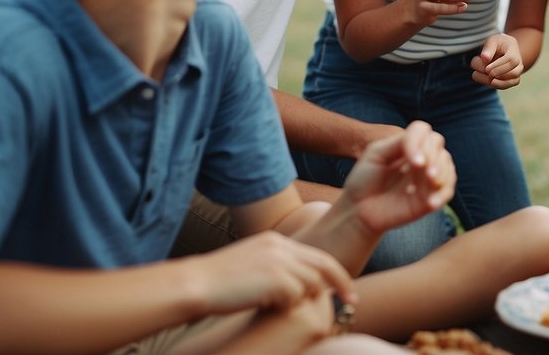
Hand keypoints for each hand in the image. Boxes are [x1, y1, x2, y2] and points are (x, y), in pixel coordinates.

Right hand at [190, 230, 354, 316]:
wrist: (195, 284)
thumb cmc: (219, 283)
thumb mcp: (252, 264)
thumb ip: (277, 268)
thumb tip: (299, 284)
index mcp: (275, 241)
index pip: (316, 254)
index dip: (334, 272)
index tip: (347, 288)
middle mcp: (281, 246)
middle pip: (324, 264)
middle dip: (342, 283)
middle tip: (353, 300)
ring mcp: (279, 260)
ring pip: (312, 283)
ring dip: (303, 299)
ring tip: (282, 307)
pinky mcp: (276, 277)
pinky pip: (295, 297)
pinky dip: (287, 306)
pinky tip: (266, 307)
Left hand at [340, 121, 455, 234]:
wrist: (358, 208)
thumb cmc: (364, 179)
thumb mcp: (376, 153)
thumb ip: (400, 143)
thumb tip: (423, 154)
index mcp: (407, 144)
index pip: (423, 131)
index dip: (420, 142)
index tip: (411, 160)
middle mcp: (420, 158)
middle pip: (438, 144)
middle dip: (432, 155)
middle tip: (419, 168)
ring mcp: (426, 178)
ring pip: (447, 166)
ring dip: (442, 172)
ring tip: (430, 180)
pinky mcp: (430, 198)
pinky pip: (447, 192)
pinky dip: (442, 194)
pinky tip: (430, 202)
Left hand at [470, 34, 523, 87]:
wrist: (502, 50)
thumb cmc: (496, 45)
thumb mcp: (492, 41)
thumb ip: (488, 48)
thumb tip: (484, 58)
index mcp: (514, 50)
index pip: (511, 60)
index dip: (498, 66)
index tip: (487, 68)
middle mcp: (519, 63)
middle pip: (513, 73)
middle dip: (497, 74)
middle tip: (484, 71)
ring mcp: (517, 72)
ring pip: (511, 82)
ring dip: (495, 82)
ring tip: (483, 77)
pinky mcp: (512, 80)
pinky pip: (505, 86)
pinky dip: (495, 85)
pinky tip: (487, 80)